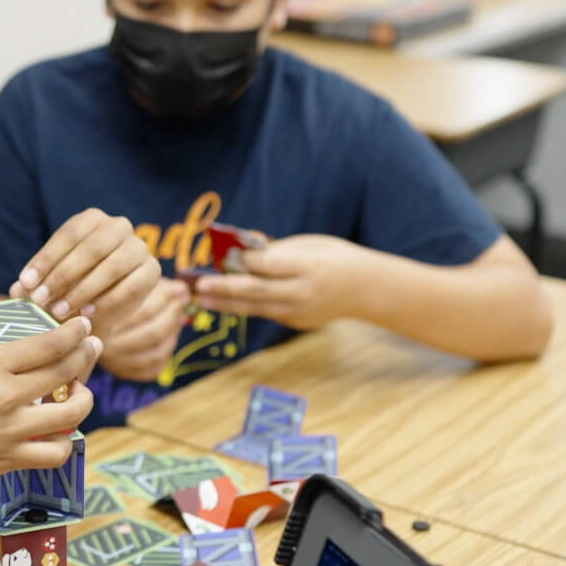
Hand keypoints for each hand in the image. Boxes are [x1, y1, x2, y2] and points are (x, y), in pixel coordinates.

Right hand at [0, 318, 100, 506]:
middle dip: (85, 355)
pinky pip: (54, 453)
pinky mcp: (9, 460)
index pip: (45, 344)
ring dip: (83, 400)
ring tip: (79, 394)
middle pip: (65, 371)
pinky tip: (59, 435)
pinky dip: (63, 443)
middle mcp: (4, 396)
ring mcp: (10, 431)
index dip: (71, 333)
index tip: (82, 326)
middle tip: (91, 348)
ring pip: (71, 413)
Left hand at [9, 208, 159, 325]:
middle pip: (90, 248)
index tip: (25, 283)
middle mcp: (119, 227)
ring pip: (111, 267)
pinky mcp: (152, 272)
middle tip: (41, 300)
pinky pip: (129, 286)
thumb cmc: (73, 288)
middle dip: (62, 276)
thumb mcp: (51, 283)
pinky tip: (86, 314)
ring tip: (59, 311)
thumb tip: (16, 290)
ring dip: (82, 290)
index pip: (68, 235)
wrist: (105, 308)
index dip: (45, 259)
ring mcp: (139, 248)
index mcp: (92, 219)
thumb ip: (35, 283)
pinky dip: (106, 301)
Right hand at [95, 277, 188, 382]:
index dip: (167, 300)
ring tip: (177, 316)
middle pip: (153, 334)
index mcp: (101, 321)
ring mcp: (113, 362)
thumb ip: (152, 286)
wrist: (76, 318)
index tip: (178, 288)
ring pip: (156, 353)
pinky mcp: (121, 372)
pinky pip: (151, 368)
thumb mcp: (123, 282)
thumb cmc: (103, 293)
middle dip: (172, 316)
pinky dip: (165, 353)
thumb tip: (183, 291)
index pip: (144, 312)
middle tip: (180, 301)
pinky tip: (167, 336)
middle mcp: (105, 346)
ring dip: (172, 333)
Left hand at [189, 235, 370, 330]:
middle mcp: (302, 292)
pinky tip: (222, 303)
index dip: (244, 261)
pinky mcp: (294, 321)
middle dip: (225, 288)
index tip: (223, 255)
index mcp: (309, 266)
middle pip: (257, 290)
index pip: (269, 265)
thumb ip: (277, 249)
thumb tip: (242, 251)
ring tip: (201, 299)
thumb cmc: (335, 257)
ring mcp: (298, 311)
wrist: (366, 290)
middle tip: (199, 286)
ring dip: (225, 304)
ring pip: (255, 307)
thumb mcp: (311, 244)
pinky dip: (244, 306)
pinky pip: (265, 312)